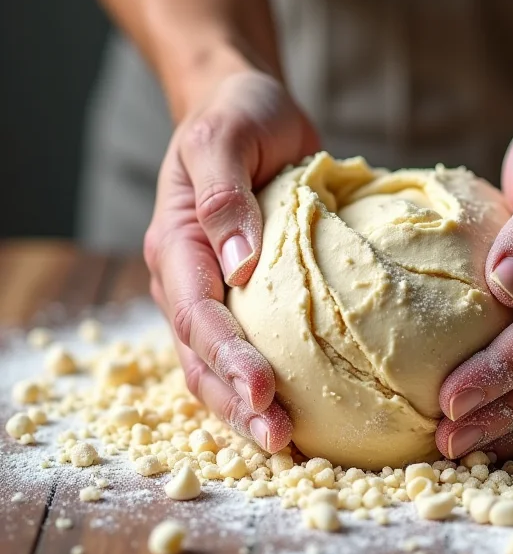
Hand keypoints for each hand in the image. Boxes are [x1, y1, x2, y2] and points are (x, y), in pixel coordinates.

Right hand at [144, 58, 318, 452]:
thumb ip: (226, 196)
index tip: (265, 390)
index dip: (227, 356)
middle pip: (202, 353)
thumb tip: (241, 267)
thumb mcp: (227, 139)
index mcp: (177, 242)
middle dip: (236, 399)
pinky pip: (249, 344)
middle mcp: (187, 276)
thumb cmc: (239, 117)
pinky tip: (294, 409)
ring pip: (216, 362)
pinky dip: (262, 381)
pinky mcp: (247, 293)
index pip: (197, 313)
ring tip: (283, 443)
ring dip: (245, 405)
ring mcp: (214, 289)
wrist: (246, 109)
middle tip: (278, 439)